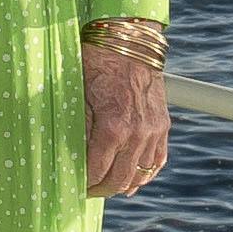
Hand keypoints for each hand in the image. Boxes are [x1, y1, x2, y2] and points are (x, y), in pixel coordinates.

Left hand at [84, 40, 168, 198]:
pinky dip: (145, 174)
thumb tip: (68, 155)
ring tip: (106, 186)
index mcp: (111, 127)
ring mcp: (153, 130)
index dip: (83, 184)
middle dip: (100, 189)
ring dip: (122, 184)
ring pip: (140, 175)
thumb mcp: (78, 95)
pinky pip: (157, 160)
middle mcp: (136, 134)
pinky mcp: (163, 125)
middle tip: (87, 191)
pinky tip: (133, 180)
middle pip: (119, 180)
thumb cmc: (96, 63)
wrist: (128, 40)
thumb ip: (77, 128)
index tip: (73, 187)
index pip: (96, 171)